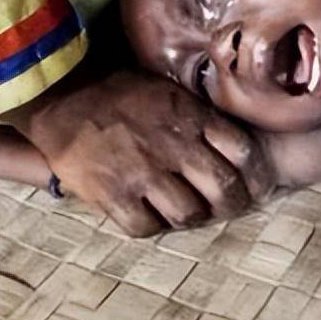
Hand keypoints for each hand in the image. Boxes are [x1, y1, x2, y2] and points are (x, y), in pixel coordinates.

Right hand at [3, 69, 274, 236]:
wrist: (63, 94)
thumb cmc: (120, 91)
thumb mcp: (171, 92)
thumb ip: (200, 118)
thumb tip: (230, 147)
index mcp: (193, 118)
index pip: (244, 152)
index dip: (256, 175)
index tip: (255, 184)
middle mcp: (176, 148)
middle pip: (225, 190)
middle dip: (233, 204)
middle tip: (227, 208)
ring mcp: (145, 174)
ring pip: (189, 215)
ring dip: (191, 217)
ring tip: (185, 212)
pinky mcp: (114, 195)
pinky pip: (146, 227)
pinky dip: (152, 226)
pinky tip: (149, 215)